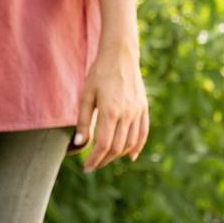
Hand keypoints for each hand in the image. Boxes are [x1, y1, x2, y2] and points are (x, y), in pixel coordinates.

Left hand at [73, 43, 148, 169]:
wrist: (120, 55)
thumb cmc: (99, 73)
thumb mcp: (86, 96)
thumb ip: (84, 122)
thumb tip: (79, 145)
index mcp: (111, 111)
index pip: (104, 145)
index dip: (95, 159)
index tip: (87, 167)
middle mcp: (127, 114)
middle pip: (117, 147)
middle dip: (104, 160)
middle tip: (93, 165)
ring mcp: (137, 112)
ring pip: (130, 143)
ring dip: (117, 155)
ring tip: (105, 159)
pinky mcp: (143, 108)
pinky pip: (143, 133)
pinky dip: (137, 146)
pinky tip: (130, 156)